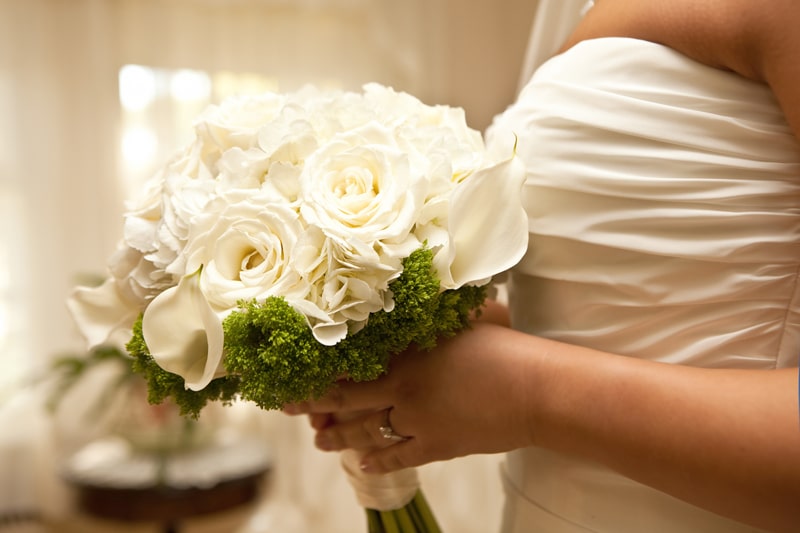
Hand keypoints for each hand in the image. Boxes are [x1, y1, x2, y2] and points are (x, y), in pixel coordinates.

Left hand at [284, 321, 539, 473]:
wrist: (535, 388)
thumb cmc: (504, 345)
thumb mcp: (461, 321)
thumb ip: (428, 318)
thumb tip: (408, 304)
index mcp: (405, 353)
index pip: (349, 364)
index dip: (319, 372)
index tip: (294, 374)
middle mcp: (402, 388)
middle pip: (346, 400)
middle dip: (314, 405)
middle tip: (289, 409)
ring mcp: (417, 421)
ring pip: (366, 432)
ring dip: (339, 438)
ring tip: (321, 442)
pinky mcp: (437, 445)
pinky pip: (398, 457)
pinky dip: (378, 462)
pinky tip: (362, 465)